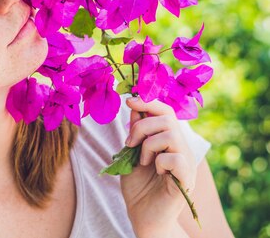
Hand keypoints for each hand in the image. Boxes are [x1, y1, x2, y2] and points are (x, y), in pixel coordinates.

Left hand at [120, 96, 196, 237]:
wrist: (143, 216)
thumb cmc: (138, 187)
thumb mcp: (131, 154)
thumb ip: (135, 133)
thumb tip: (134, 107)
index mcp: (168, 140)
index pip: (165, 112)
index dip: (149, 102)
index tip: (129, 100)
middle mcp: (180, 148)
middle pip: (167, 118)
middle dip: (142, 126)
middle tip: (130, 144)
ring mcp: (186, 162)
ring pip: (170, 135)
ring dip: (148, 145)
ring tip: (143, 161)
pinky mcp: (187, 179)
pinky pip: (175, 158)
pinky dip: (159, 162)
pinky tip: (156, 172)